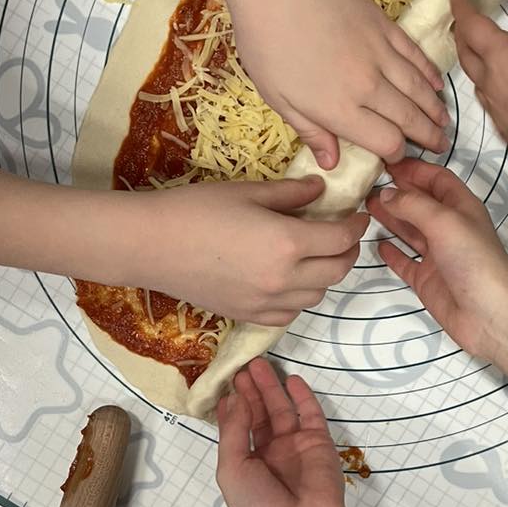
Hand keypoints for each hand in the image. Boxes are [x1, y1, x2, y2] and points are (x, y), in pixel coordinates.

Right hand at [127, 175, 367, 323]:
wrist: (149, 246)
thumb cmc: (195, 210)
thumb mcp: (248, 192)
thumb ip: (291, 194)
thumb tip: (320, 190)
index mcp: (287, 243)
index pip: (340, 239)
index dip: (355, 226)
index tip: (358, 216)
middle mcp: (284, 279)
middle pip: (336, 271)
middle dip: (347, 252)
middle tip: (344, 236)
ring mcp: (266, 302)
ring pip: (317, 296)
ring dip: (325, 276)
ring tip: (317, 256)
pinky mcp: (248, 316)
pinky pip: (290, 313)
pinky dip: (300, 298)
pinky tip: (290, 280)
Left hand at [217, 358, 358, 506]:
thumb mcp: (232, 471)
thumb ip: (233, 431)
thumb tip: (233, 398)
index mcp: (247, 464)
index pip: (238, 428)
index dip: (232, 406)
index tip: (224, 382)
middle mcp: (271, 453)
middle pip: (259, 414)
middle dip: (250, 391)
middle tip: (241, 366)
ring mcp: (296, 446)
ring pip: (282, 409)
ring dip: (270, 388)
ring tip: (258, 364)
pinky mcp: (319, 443)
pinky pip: (311, 415)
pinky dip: (302, 397)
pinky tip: (291, 379)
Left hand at [221, 0, 447, 169]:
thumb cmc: (267, 44)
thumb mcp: (278, 98)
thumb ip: (311, 131)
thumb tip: (332, 163)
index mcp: (341, 110)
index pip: (386, 141)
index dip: (397, 153)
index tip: (397, 156)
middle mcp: (369, 87)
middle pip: (409, 118)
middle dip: (427, 135)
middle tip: (438, 144)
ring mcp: (382, 55)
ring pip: (419, 89)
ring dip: (434, 108)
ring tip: (444, 121)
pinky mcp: (386, 28)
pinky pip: (416, 56)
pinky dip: (429, 73)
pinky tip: (436, 84)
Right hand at [367, 159, 507, 360]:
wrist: (489, 315)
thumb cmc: (476, 263)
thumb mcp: (444, 222)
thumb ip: (413, 204)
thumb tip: (387, 194)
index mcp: (462, 208)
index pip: (437, 179)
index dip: (415, 170)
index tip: (387, 163)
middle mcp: (450, 229)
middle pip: (421, 204)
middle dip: (397, 193)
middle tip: (369, 184)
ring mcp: (438, 256)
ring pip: (410, 231)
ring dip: (391, 218)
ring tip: (366, 206)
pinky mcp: (428, 280)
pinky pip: (406, 262)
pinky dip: (393, 252)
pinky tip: (379, 244)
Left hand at [452, 0, 507, 182]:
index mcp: (498, 55)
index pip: (471, 26)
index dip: (462, 8)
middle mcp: (490, 82)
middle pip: (466, 54)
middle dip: (461, 35)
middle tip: (460, 24)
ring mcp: (497, 110)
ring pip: (475, 81)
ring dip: (471, 63)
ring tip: (475, 54)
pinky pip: (490, 104)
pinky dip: (488, 90)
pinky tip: (497, 93)